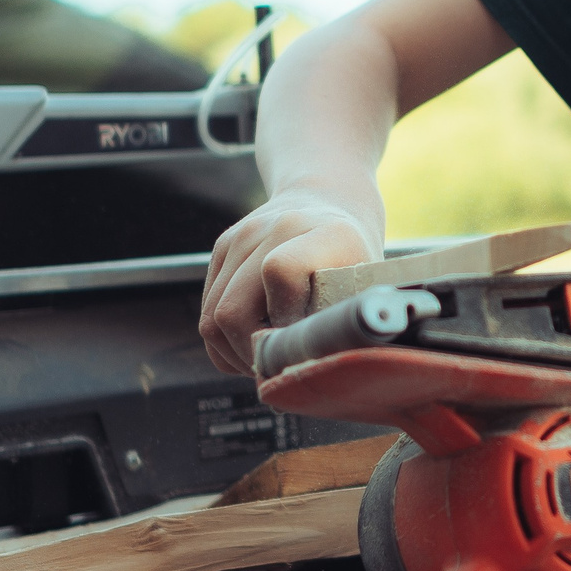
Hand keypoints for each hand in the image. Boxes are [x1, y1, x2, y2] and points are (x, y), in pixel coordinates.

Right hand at [197, 192, 375, 376]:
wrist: (327, 200)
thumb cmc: (352, 256)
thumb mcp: (364, 285)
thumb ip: (341, 323)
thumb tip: (315, 370)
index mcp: (321, 233)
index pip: (279, 271)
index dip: (284, 318)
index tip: (302, 339)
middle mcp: (272, 228)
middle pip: (232, 309)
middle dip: (251, 354)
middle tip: (278, 369)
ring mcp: (239, 237)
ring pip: (211, 319)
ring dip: (235, 354)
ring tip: (266, 360)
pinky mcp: (221, 249)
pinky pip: (206, 312)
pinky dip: (225, 342)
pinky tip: (252, 345)